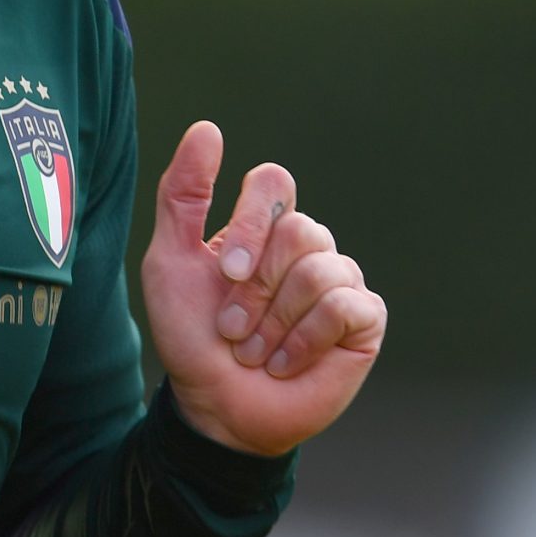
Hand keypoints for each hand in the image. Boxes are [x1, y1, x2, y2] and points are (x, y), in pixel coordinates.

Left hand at [139, 121, 384, 457]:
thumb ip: (182, 196)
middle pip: (298, 231)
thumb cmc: (193, 337)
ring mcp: (341, 281)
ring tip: (257, 351)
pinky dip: (304, 339)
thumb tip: (208, 129)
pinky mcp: (365, 320)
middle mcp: (308, 247)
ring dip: (274, 322)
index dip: (252, 221)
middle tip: (234, 328)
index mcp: (265, 228)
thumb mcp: (170, 262)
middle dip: (255, 289)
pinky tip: (287, 362)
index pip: (275, 182)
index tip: (226, 271)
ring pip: (319, 269)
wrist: (216, 407)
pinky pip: (343, 305)